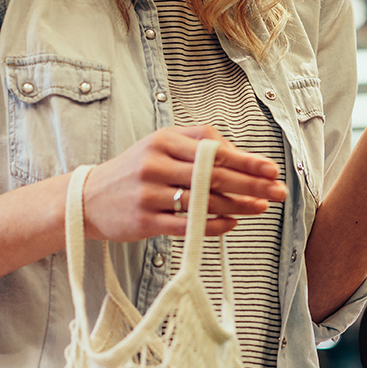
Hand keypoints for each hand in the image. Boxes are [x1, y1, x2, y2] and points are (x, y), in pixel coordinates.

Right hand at [79, 125, 286, 241]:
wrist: (88, 198)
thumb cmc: (134, 171)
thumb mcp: (160, 145)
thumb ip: (197, 142)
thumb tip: (240, 154)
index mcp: (163, 141)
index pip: (213, 150)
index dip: (246, 160)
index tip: (272, 169)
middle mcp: (156, 165)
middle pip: (214, 175)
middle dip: (251, 184)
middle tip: (278, 191)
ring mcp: (149, 194)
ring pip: (203, 201)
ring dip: (238, 205)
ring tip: (261, 207)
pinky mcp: (145, 221)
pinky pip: (187, 225)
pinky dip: (213, 225)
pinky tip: (232, 224)